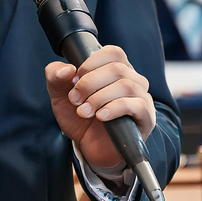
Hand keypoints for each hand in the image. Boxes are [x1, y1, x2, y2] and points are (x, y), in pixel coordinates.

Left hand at [45, 45, 155, 168]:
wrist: (89, 147)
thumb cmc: (79, 118)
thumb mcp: (60, 95)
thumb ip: (55, 76)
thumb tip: (67, 69)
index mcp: (116, 69)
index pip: (113, 52)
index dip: (91, 63)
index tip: (74, 80)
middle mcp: (133, 80)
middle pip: (117, 68)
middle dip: (89, 83)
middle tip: (75, 100)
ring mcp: (141, 98)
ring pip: (126, 85)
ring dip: (99, 98)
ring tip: (84, 112)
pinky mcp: (146, 117)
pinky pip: (136, 105)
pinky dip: (114, 108)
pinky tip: (100, 116)